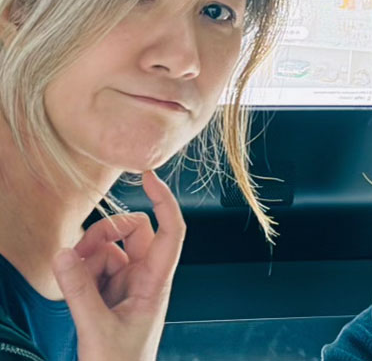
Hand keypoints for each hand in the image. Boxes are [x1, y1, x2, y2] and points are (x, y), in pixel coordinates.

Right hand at [52, 171, 185, 360]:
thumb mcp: (97, 330)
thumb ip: (79, 292)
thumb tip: (63, 253)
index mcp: (156, 283)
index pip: (171, 231)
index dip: (164, 201)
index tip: (148, 177)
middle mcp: (145, 278)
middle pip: (134, 231)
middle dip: (105, 233)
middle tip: (78, 253)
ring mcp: (129, 284)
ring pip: (110, 249)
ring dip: (89, 258)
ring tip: (75, 285)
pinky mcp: (111, 293)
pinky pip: (96, 267)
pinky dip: (82, 273)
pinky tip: (76, 294)